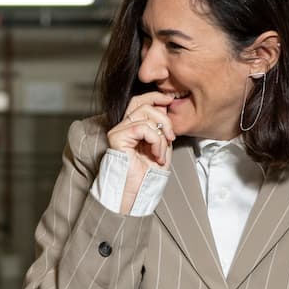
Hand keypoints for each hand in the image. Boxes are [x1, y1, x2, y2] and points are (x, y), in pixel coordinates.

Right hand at [106, 92, 175, 213]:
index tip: (171, 100)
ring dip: (160, 135)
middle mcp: (124, 127)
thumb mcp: (162, 145)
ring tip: (161, 153)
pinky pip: (142, 127)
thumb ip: (162, 127)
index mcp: (133, 127)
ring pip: (146, 114)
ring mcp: (119, 131)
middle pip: (144, 104)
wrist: (138, 191)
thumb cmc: (148, 174)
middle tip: (171, 137)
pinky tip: (155, 154)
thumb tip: (164, 106)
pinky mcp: (117, 137)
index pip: (141, 101)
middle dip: (164, 118)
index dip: (156, 97)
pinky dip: (154, 140)